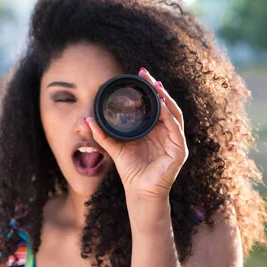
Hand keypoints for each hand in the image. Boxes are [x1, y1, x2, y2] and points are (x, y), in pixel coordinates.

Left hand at [84, 68, 187, 199]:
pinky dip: (169, 115)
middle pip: (165, 104)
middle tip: (145, 74)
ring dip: (165, 98)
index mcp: (155, 130)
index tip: (139, 75)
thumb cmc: (131, 170)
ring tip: (156, 85)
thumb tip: (86, 119)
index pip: (155, 105)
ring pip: (173, 112)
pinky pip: (176, 128)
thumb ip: (102, 134)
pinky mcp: (179, 150)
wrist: (139, 192)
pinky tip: (161, 105)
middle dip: (157, 88)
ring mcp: (175, 140)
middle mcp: (167, 132)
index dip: (149, 89)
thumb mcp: (114, 148)